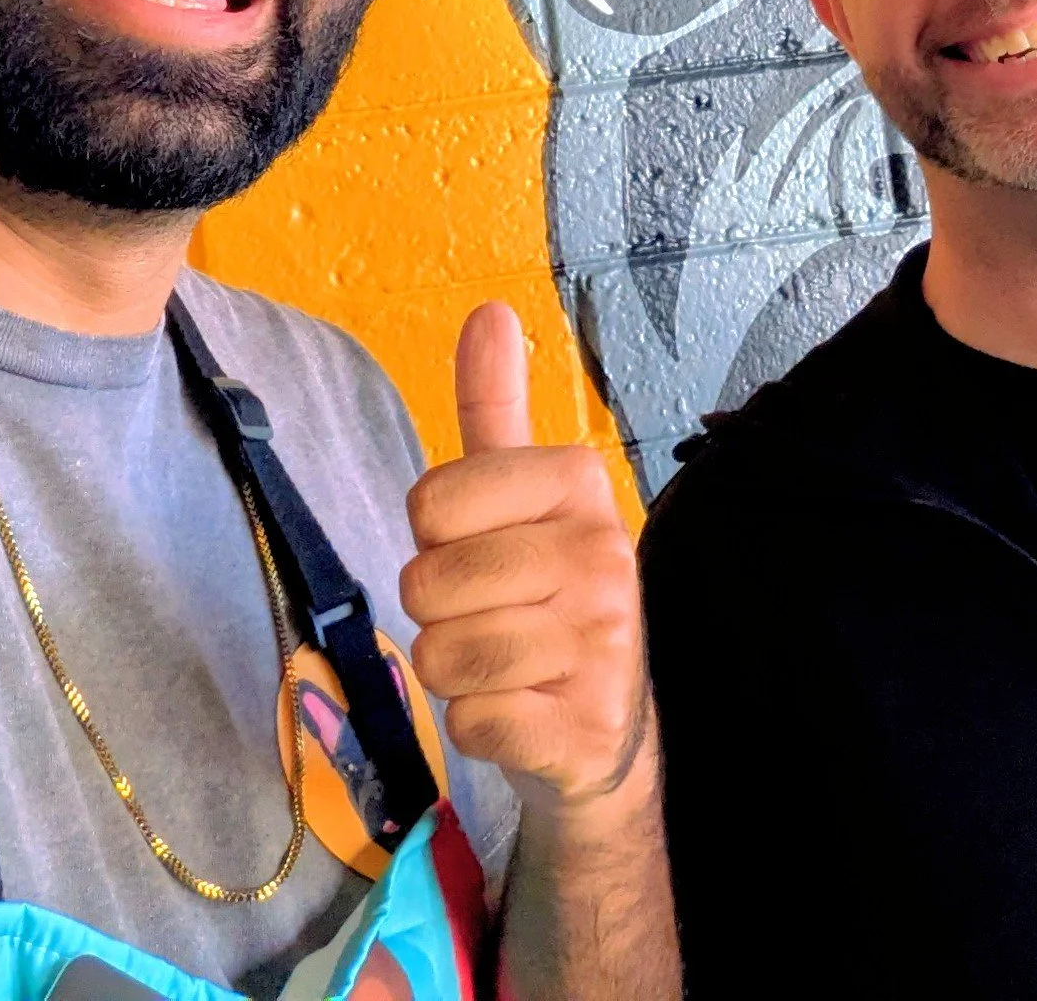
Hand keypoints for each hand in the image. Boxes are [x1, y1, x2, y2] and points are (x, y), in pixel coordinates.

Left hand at [401, 303, 651, 807]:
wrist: (607, 724)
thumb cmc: (541, 591)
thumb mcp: (518, 493)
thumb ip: (494, 404)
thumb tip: (490, 307)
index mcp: (579, 482)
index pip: (430, 502)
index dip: (434, 537)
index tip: (482, 549)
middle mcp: (603, 554)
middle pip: (429, 583)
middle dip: (437, 610)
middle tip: (491, 615)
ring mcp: (604, 646)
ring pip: (444, 656)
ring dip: (453, 671)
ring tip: (503, 664)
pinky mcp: (588, 728)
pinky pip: (471, 722)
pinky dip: (477, 725)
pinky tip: (521, 712)